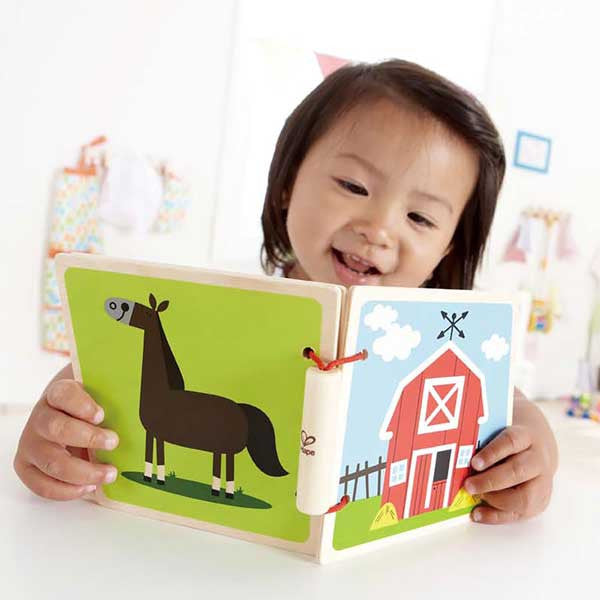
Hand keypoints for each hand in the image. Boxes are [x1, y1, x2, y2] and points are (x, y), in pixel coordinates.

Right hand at [14, 374, 118, 500]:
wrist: (64, 416)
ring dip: (83, 472)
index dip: (81, 405)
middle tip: (114, 442)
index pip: (64, 395)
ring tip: (109, 473)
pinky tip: (89, 486)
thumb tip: (146, 404)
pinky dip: (67, 490)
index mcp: (57, 394)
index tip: (102, 415)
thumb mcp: (98, 395)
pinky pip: (41, 485)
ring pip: (52, 461)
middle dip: (89, 439)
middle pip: (57, 429)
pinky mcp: (27, 466)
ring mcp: (31, 443)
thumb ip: (112, 398)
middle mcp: (40, 418)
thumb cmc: (88, 408)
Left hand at [464, 419, 554, 523]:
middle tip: (468, 485)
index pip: (511, 442)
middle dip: (491, 481)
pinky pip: (520, 514)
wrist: (537, 449)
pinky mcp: (540, 502)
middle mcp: (537, 460)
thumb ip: (482, 442)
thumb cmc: (509, 443)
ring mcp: (542, 482)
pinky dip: (496, 516)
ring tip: (476, 497)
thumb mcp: (498, 433)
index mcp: (526, 437)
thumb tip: (457, 455)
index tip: (474, 463)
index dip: (492, 453)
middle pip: (518, 471)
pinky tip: (478, 513)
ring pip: (525, 497)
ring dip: (496, 500)